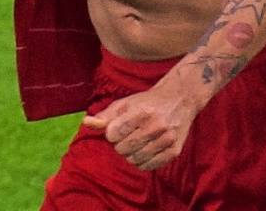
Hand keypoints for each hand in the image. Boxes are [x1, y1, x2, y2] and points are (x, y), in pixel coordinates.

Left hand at [82, 82, 200, 170]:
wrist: (179, 99)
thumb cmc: (147, 102)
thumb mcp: (125, 104)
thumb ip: (105, 116)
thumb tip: (86, 122)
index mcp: (141, 111)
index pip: (113, 133)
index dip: (112, 133)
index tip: (117, 128)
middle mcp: (156, 125)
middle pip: (122, 149)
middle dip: (120, 144)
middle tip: (128, 135)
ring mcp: (167, 139)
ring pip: (134, 160)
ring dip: (130, 154)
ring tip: (136, 142)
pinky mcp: (174, 151)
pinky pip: (149, 166)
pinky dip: (142, 161)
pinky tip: (145, 149)